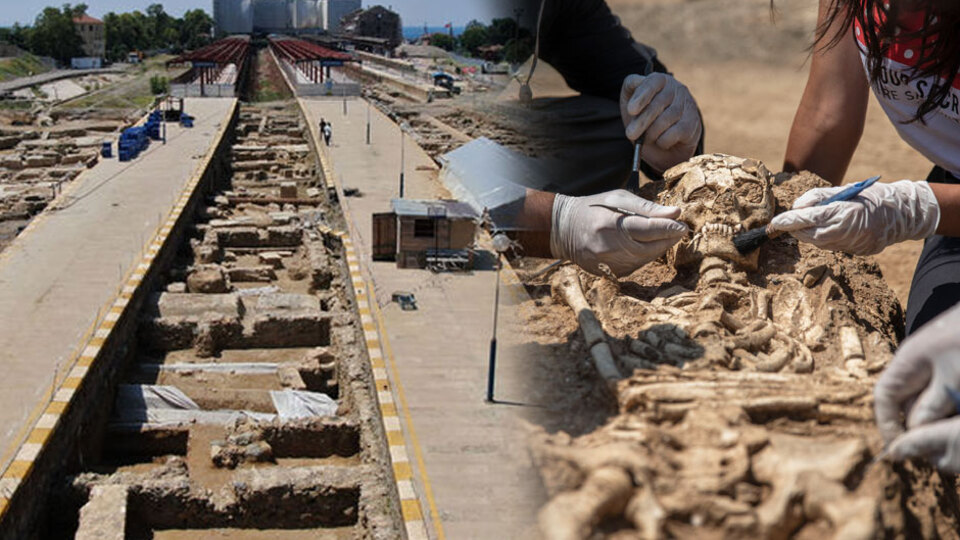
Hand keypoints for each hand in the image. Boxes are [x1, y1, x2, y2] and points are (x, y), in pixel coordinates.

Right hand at [550, 189, 687, 276]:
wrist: (564, 230)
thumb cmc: (594, 209)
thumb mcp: (618, 199)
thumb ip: (647, 208)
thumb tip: (676, 213)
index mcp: (611, 226)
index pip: (648, 230)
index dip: (669, 229)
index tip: (683, 226)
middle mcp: (609, 248)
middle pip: (650, 248)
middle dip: (667, 239)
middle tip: (679, 230)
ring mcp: (608, 264)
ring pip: (645, 259)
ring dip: (657, 248)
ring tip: (661, 235)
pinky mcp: (609, 274)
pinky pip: (636, 266)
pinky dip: (644, 256)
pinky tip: (642, 245)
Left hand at [620, 73, 701, 172]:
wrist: (662, 144)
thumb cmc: (643, 118)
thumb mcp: (631, 103)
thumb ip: (630, 89)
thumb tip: (636, 85)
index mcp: (661, 80)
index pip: (653, 82)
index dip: (641, 96)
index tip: (631, 110)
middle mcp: (677, 88)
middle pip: (659, 103)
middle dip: (642, 121)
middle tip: (630, 134)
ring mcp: (688, 104)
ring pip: (667, 118)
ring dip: (652, 132)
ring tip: (644, 140)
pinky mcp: (693, 122)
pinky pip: (677, 131)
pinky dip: (664, 140)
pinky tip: (660, 142)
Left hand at [769, 180, 939, 254]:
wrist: (902, 214)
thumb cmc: (870, 197)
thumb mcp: (844, 190)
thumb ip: (818, 198)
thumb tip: (796, 208)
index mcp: (846, 212)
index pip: (811, 218)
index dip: (790, 221)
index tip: (775, 222)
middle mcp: (849, 231)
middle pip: (811, 235)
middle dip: (796, 229)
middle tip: (785, 222)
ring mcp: (854, 244)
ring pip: (819, 243)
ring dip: (808, 234)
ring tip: (807, 223)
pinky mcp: (857, 252)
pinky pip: (831, 247)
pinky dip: (822, 239)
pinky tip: (825, 230)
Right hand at [875, 303, 959, 471]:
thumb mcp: (953, 376)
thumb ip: (932, 406)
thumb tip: (913, 436)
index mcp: (908, 363)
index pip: (884, 399)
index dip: (888, 426)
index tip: (900, 451)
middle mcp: (917, 365)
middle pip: (907, 404)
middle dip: (918, 427)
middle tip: (935, 450)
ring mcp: (936, 367)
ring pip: (929, 402)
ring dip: (939, 419)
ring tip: (951, 431)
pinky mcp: (953, 370)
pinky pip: (945, 396)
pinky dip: (951, 409)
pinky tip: (957, 415)